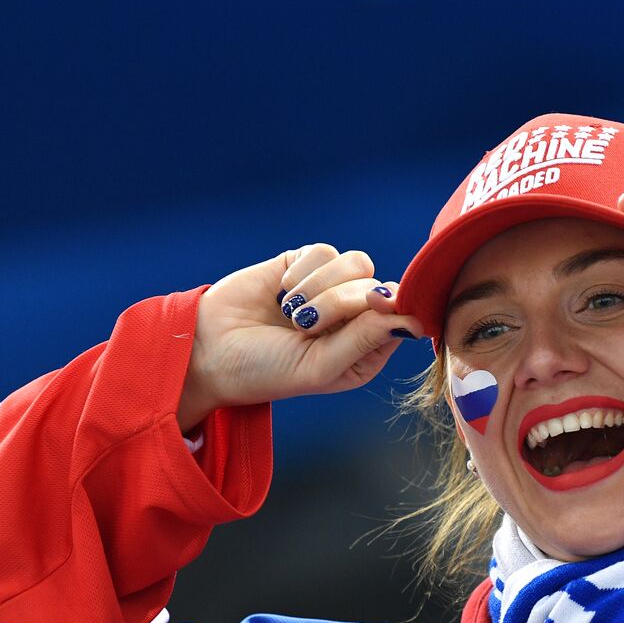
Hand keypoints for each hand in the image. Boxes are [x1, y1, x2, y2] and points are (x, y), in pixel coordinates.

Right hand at [176, 244, 423, 432]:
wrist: (208, 349)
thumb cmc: (268, 370)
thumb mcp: (321, 366)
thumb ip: (366, 340)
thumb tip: (414, 319)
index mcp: (367, 350)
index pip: (401, 316)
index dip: (391, 305)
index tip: (375, 304)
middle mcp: (355, 318)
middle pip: (378, 287)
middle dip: (341, 304)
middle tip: (304, 327)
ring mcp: (332, 288)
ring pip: (356, 264)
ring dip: (321, 288)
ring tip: (292, 314)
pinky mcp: (304, 264)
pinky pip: (323, 252)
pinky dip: (302, 273)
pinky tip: (281, 294)